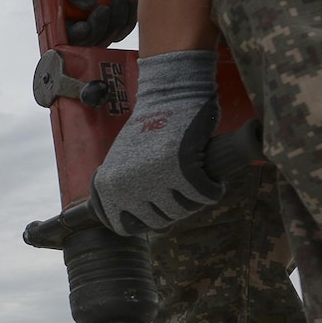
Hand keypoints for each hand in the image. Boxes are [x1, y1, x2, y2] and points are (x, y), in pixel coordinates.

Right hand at [55, 0, 136, 47]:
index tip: (85, 26)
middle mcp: (77, 26)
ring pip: (108, 37)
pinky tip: (129, 3)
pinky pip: (123, 31)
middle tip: (107, 8)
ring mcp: (97, 28)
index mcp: (60, 16)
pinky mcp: (114, 25)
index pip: (65, 36)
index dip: (76, 36)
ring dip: (117, 21)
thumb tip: (87, 5)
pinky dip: (129, 20)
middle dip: (100, 27)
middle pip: (89, 41)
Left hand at [88, 49, 222, 234]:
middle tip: (181, 188)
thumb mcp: (122, 161)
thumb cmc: (148, 127)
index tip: (156, 204)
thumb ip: (124, 191)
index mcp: (108, 188)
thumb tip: (139, 224)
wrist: (168, 94)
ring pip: (182, 211)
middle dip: (174, 208)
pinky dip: (213, 189)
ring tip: (195, 179)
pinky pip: (205, 196)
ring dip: (194, 199)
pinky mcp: (184, 171)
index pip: (125, 227)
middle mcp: (127, 189)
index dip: (145, 219)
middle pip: (158, 221)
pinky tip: (211, 180)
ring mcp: (154, 181)